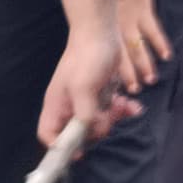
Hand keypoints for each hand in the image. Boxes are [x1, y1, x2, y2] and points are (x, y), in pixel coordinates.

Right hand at [40, 24, 141, 144]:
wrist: (102, 31)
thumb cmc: (87, 57)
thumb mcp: (83, 87)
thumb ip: (84, 114)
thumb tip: (88, 132)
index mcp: (57, 105)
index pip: (48, 134)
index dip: (60, 147)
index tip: (79, 151)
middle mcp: (69, 105)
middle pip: (78, 133)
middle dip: (96, 131)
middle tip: (108, 119)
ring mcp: (85, 100)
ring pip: (97, 122)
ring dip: (113, 119)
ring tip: (125, 107)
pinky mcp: (101, 93)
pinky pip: (110, 110)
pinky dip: (122, 109)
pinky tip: (133, 105)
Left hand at [111, 0, 173, 87]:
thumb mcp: (101, 17)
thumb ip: (103, 36)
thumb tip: (105, 60)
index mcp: (105, 32)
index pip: (109, 58)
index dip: (115, 74)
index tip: (120, 89)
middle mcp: (117, 29)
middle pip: (123, 56)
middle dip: (129, 74)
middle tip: (136, 89)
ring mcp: (131, 21)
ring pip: (138, 47)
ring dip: (146, 64)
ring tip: (151, 79)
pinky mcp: (144, 11)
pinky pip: (154, 30)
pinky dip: (161, 44)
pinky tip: (167, 56)